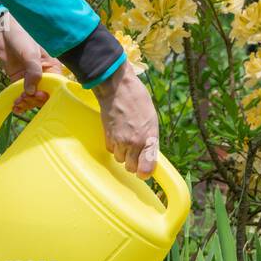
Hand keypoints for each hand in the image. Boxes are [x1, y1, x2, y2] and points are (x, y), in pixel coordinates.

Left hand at [0, 13, 63, 113]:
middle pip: (43, 96)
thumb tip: (31, 91)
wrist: (5, 31)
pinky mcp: (19, 81)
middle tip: (23, 97)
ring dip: (26, 103)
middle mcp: (44, 76)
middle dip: (34, 100)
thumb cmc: (22, 36)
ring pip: (32, 98)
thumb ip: (33, 71)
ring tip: (17, 102)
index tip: (37, 94)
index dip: (47, 94)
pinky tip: (15, 107)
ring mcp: (31, 80)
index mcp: (52, 68)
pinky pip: (22, 96)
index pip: (55, 87)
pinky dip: (20, 103)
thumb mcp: (30, 53)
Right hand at [92, 63, 158, 177]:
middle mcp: (134, 143)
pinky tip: (117, 135)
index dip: (145, 172)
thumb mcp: (151, 119)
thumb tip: (149, 155)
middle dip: (134, 162)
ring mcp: (120, 141)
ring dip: (123, 154)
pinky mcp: (108, 138)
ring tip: (126, 140)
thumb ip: (151, 140)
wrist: (117, 88)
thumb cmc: (137, 100)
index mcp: (149, 137)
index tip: (145, 171)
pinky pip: (111, 151)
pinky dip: (114, 146)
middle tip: (136, 152)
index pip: (146, 168)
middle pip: (131, 168)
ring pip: (120, 160)